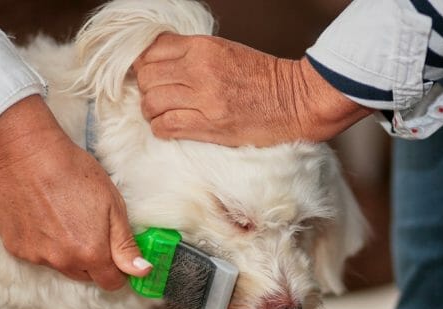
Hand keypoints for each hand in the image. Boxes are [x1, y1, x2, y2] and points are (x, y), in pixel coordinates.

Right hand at [0, 95, 151, 290]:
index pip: (112, 283)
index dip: (119, 271)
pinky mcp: (16, 248)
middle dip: (95, 260)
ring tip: (66, 218)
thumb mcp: (113, 205)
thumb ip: (126, 244)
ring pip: (63, 266)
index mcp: (91, 254)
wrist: (25, 154)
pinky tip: (45, 217)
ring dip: (69, 253)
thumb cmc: (74, 173)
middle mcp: (63, 262)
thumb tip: (141, 271)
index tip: (118, 255)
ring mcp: (37, 257)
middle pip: (87, 276)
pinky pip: (39, 255)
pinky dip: (45, 244)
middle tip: (91, 227)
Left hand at [133, 33, 371, 145]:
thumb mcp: (227, 51)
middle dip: (146, 87)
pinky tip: (170, 127)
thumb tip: (161, 64)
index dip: (145, 64)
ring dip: (152, 110)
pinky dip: (161, 128)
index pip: (152, 51)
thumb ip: (193, 54)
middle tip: (158, 95)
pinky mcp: (209, 126)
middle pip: (147, 77)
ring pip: (151, 102)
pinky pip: (165, 127)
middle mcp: (199, 70)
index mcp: (203, 47)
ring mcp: (203, 99)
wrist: (296, 102)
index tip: (151, 74)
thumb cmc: (266, 79)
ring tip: (163, 113)